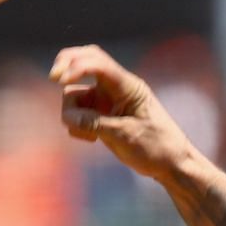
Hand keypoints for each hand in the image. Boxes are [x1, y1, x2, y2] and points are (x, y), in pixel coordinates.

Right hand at [49, 44, 192, 181]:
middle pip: (84, 60)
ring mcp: (106, 101)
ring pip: (74, 94)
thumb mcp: (125, 136)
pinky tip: (91, 141)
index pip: (98, 63)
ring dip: (72, 113)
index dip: (76, 66)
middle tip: (53, 78)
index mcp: (129, 86)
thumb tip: (67, 117)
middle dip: (66, 66)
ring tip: (90, 138)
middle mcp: (116, 88)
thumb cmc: (157, 147)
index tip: (60, 80)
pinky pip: (77, 113)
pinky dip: (76, 125)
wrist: (171, 165)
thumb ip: (95, 124)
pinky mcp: (101, 115)